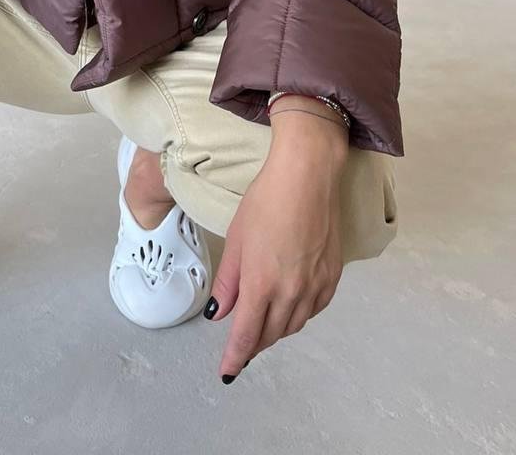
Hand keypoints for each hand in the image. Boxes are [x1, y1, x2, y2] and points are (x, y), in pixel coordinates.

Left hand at [204, 142, 344, 381]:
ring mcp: (315, 286)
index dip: (235, 357)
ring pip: (294, 325)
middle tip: (242, 346)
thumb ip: (229, 281)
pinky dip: (298, 316)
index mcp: (261, 284)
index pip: (246, 335)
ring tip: (263, 327)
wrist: (307, 177)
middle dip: (254, 343)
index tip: (227, 372)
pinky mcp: (332, 277)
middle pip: (271, 333)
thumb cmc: (265, 201)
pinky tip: (290, 307)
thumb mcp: (237, 239)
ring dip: (276, 331)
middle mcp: (291, 293)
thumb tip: (219, 313)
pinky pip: (313, 310)